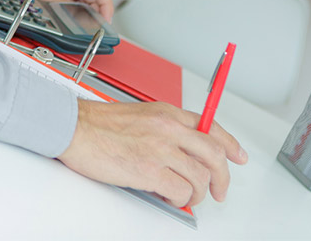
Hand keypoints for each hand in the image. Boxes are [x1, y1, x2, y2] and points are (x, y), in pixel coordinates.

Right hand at [58, 100, 247, 207]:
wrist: (73, 127)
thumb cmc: (97, 124)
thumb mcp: (138, 116)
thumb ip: (163, 130)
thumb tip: (181, 154)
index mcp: (167, 113)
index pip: (210, 127)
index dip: (230, 145)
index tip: (238, 157)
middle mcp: (169, 128)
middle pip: (213, 154)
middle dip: (222, 178)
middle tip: (219, 191)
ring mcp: (161, 148)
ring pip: (200, 177)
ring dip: (196, 193)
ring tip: (183, 197)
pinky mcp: (150, 169)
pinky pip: (180, 190)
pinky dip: (179, 199)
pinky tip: (168, 196)